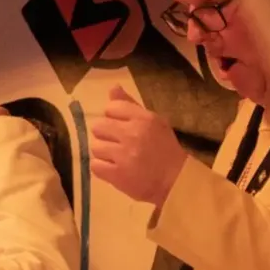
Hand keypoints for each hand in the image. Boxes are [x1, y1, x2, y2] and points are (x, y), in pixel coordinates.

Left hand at [89, 86, 187, 206]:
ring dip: (104, 153)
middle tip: (118, 144)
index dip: (113, 117)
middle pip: (99, 126)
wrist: (175, 181)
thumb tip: (112, 88)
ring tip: (118, 157)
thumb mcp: (153, 122)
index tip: (122, 128)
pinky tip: (114, 168)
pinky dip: (102, 168)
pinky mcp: (117, 174)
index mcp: (144, 118)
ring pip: (95, 146)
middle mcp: (133, 133)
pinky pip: (94, 165)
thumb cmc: (165, 149)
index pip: (111, 107)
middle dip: (106, 135)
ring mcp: (124, 155)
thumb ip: (130, 105)